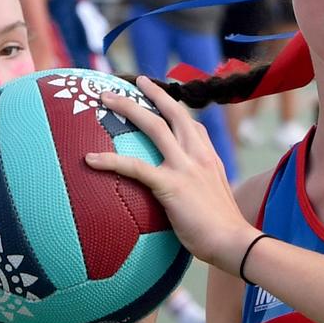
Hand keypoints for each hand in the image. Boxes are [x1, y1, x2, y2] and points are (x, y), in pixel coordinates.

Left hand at [85, 76, 258, 272]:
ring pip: (155, 126)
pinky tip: (90, 159)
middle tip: (138, 80)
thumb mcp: (218, 200)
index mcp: (210, 159)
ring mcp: (185, 167)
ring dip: (129, 107)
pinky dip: (111, 160)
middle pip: (174, 113)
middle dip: (155, 93)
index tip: (166, 101)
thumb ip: (203, 189)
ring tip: (106, 98)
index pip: (194, 126)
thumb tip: (191, 199)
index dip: (178, 111)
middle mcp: (199, 155)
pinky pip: (135, 167)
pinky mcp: (171, 185)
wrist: (233, 242)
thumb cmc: (224, 231)